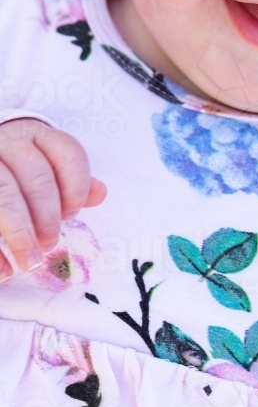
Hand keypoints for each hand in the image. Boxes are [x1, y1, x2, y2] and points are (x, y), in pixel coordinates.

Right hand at [0, 119, 105, 279]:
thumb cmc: (16, 166)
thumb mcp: (45, 163)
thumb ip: (71, 180)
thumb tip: (100, 194)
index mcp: (37, 135)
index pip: (67, 153)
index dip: (75, 187)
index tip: (72, 214)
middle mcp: (9, 142)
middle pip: (36, 177)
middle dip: (47, 216)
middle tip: (50, 244)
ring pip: (5, 194)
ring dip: (20, 233)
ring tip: (31, 262)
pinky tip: (5, 271)